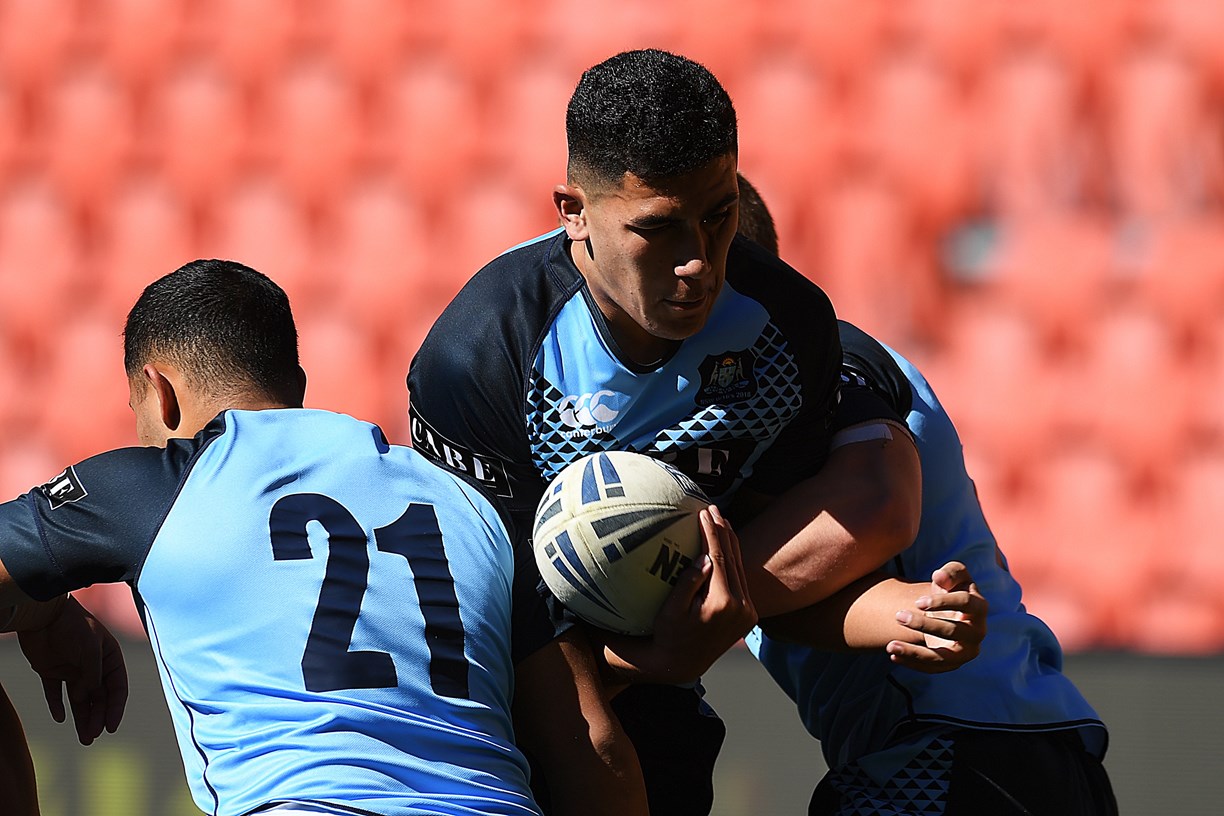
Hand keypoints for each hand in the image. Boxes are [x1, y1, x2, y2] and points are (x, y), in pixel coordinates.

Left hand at [17, 595, 128, 743]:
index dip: (116, 708)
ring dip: (82, 718)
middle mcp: (93, 666)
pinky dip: (57, 705)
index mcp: (109, 658)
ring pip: (79, 700)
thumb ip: (91, 675)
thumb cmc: (73, 625)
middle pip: (99, 698)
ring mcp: (72, 670)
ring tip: (83, 738)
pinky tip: (60, 717)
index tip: (111, 727)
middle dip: (97, 718)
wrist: (43, 614)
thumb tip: (85, 697)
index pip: (117, 687)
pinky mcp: (51, 671)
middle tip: (92, 736)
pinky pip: (55, 693)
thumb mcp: (90, 648)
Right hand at [644, 505, 757, 682]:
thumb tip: (707, 557)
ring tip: (720, 520)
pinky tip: (726, 546)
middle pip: (733, 559)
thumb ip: (689, 583)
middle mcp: (741, 608)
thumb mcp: (672, 609)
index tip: (703, 512)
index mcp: (722, 603)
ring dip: (730, 543)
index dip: (711, 532)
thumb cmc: (669, 634)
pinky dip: (734, 561)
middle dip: (722, 531)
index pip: (718, 558)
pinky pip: (741, 580)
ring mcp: (748, 612)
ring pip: (740, 568)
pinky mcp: (749, 615)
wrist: (683, 663)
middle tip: (713, 509)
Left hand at [886, 561, 986, 672]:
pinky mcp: (953, 663)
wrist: (950, 612)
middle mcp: (977, 632)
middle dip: (924, 624)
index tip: (917, 601)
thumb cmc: (952, 590)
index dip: (942, 602)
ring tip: (890, 646)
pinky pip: (934, 667)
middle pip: (952, 631)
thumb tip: (939, 576)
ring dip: (915, 652)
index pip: (965, 603)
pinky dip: (913, 662)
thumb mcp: (953, 576)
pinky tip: (894, 655)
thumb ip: (950, 572)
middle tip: (898, 615)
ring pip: (943, 656)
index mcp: (979, 607)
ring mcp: (966, 651)